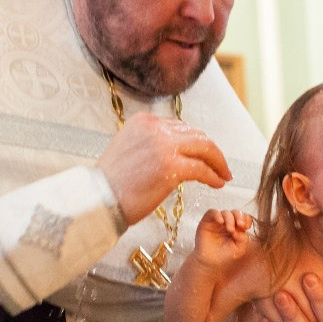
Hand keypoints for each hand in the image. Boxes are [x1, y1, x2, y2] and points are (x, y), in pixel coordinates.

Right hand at [98, 111, 231, 224]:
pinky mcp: (171, 167)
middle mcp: (155, 128)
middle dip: (212, 151)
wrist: (98, 200)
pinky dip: (214, 176)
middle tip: (221, 166)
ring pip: (204, 148)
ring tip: (224, 175)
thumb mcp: (129, 149)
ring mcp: (164, 146)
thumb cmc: (111, 184)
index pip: (180, 127)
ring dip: (218, 162)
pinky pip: (202, 169)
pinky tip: (218, 184)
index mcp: (144, 121)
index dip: (196, 142)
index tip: (205, 155)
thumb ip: (151, 143)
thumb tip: (177, 151)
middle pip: (196, 135)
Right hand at [193, 209, 253, 268]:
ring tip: (230, 229)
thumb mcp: (239, 249)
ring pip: (225, 212)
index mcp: (237, 227)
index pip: (244, 217)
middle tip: (240, 225)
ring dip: (230, 219)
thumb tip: (240, 228)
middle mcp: (227, 223)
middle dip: (239, 217)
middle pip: (236, 212)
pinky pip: (212, 212)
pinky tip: (221, 222)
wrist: (210, 262)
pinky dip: (217, 215)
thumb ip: (243, 238)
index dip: (246, 219)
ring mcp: (217, 221)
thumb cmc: (225, 255)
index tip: (246, 226)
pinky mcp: (207, 221)